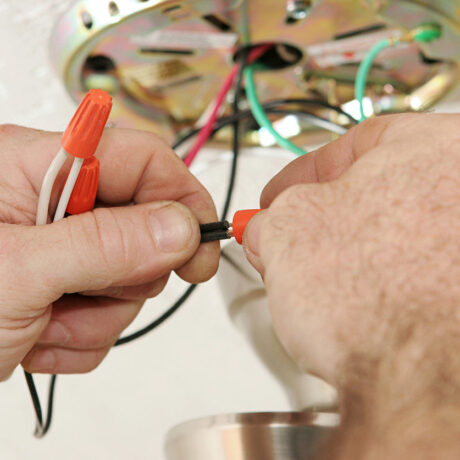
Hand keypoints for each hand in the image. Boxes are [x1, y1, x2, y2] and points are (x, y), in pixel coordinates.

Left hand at [0, 124, 218, 378]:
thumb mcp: (18, 272)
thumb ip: (106, 243)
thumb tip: (179, 227)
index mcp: (35, 168)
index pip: (141, 158)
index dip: (181, 195)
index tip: (204, 239)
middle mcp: (52, 203)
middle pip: (144, 224)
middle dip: (128, 272)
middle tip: (92, 290)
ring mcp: (61, 250)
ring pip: (129, 277)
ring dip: (97, 313)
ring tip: (45, 321)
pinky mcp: (64, 288)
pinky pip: (107, 314)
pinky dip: (81, 336)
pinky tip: (38, 336)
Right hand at [244, 114, 459, 456]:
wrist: (417, 380)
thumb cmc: (376, 301)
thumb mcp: (288, 231)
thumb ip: (272, 215)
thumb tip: (268, 226)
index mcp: (437, 149)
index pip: (357, 144)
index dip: (304, 173)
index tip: (279, 197)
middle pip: (378, 192)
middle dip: (323, 216)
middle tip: (289, 238)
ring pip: (393, 236)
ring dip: (348, 253)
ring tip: (320, 284)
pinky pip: (412, 275)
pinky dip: (379, 284)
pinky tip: (357, 306)